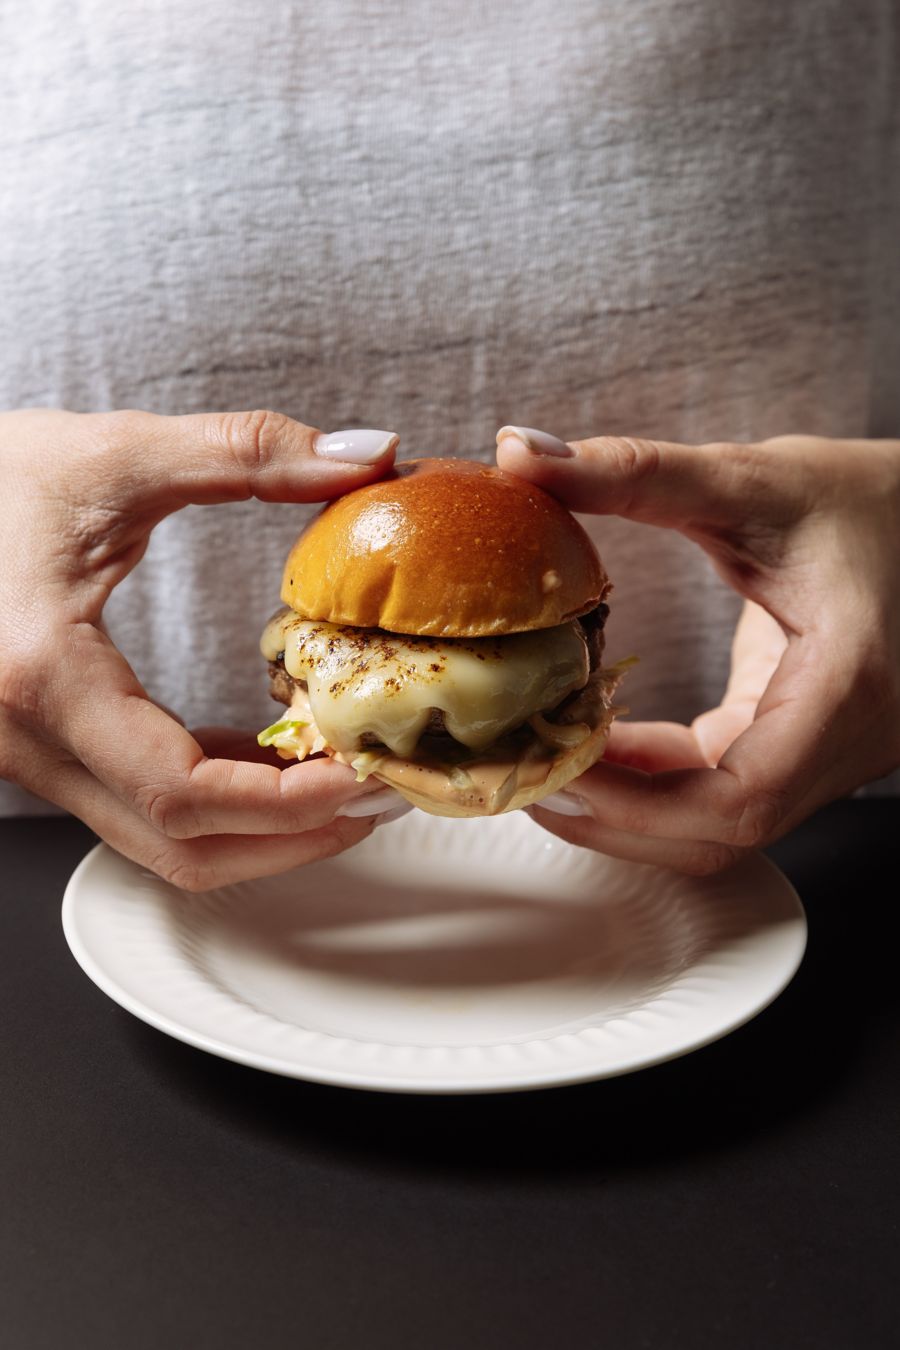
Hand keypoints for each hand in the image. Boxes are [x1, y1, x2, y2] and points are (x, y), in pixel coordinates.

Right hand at [0, 409, 402, 889]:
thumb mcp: (120, 453)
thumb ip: (249, 453)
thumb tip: (370, 451)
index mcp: (46, 675)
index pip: (184, 794)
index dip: (289, 805)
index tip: (366, 774)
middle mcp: (28, 739)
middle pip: (180, 844)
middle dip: (291, 835)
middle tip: (380, 796)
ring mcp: (30, 755)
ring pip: (158, 840)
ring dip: (257, 830)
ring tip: (345, 782)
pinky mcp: (44, 749)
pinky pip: (139, 804)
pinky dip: (216, 800)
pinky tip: (274, 760)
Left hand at [496, 427, 899, 871]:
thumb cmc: (863, 497)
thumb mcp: (750, 481)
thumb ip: (634, 473)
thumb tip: (520, 451)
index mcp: (850, 688)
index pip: (741, 799)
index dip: (639, 806)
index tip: (555, 767)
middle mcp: (854, 742)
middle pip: (725, 832)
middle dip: (620, 820)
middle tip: (528, 775)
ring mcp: (834, 755)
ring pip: (724, 825)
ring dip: (633, 809)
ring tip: (549, 761)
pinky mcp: (804, 743)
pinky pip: (726, 788)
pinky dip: (658, 780)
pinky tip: (601, 737)